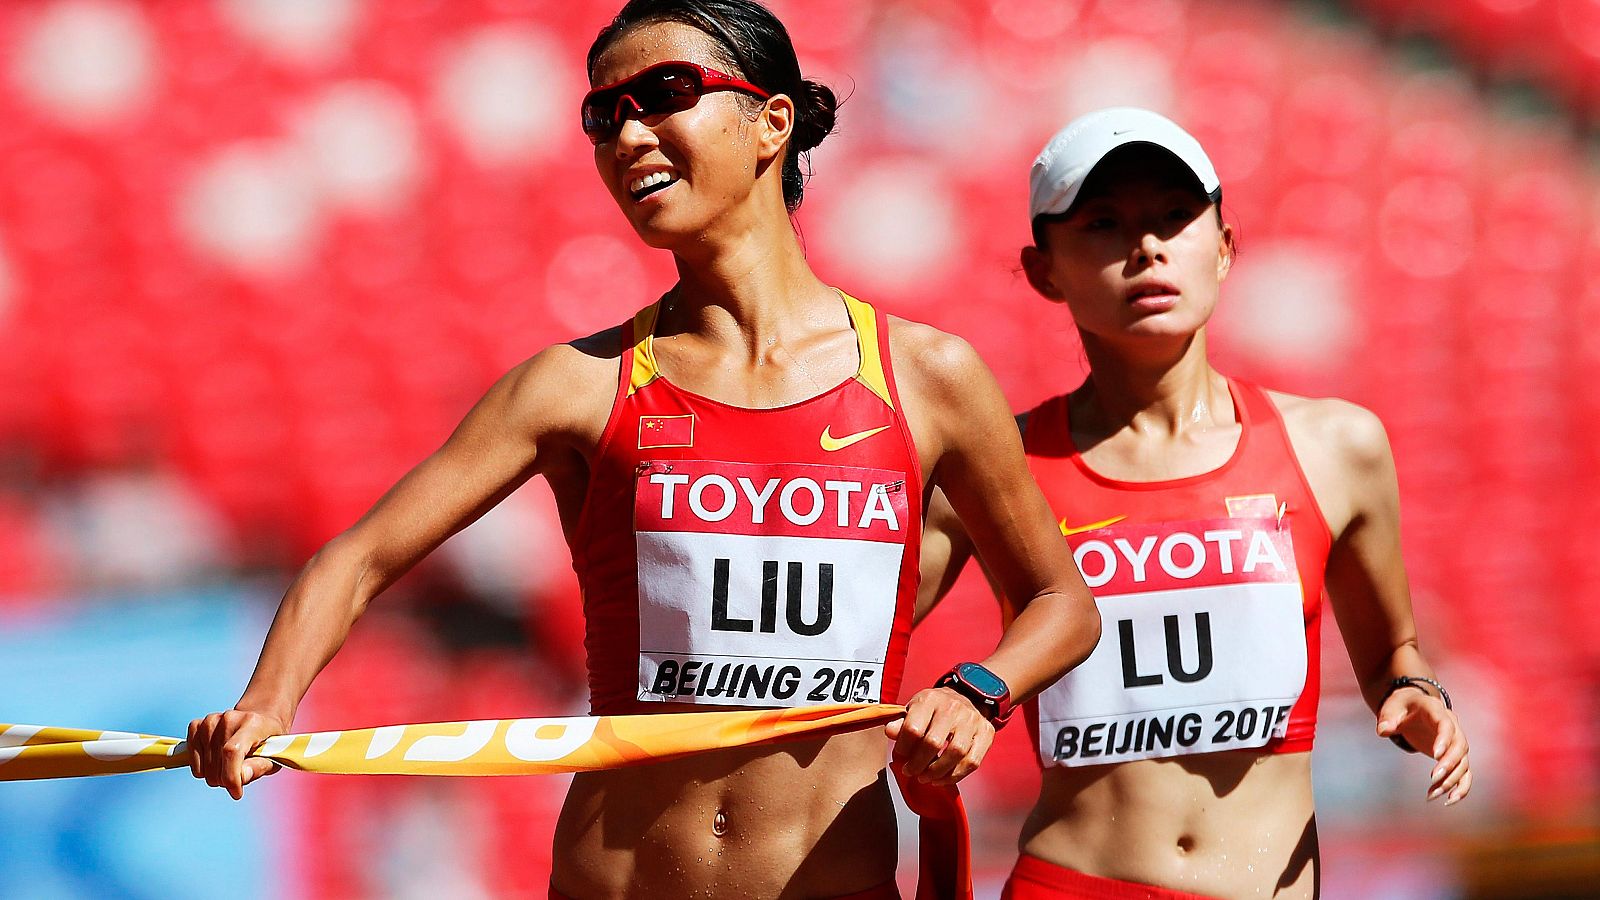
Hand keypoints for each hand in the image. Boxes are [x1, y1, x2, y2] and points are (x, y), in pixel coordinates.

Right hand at [187, 709, 286, 799]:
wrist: (259, 720)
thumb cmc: (267, 741)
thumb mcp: (274, 756)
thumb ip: (259, 767)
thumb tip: (241, 777)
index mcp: (252, 723)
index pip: (232, 752)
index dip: (231, 777)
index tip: (236, 793)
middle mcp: (229, 718)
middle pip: (217, 763)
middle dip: (226, 780)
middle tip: (238, 776)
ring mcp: (210, 720)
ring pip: (204, 766)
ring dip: (215, 775)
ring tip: (229, 766)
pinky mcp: (197, 725)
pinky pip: (192, 759)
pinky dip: (202, 768)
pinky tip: (215, 762)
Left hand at [883, 687, 994, 785]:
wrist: (968, 695)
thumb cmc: (936, 707)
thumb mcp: (915, 707)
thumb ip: (901, 722)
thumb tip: (890, 732)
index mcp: (930, 699)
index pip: (913, 728)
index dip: (904, 748)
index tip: (901, 756)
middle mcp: (952, 708)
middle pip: (933, 743)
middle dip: (918, 764)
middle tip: (911, 772)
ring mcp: (972, 721)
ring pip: (955, 754)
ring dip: (937, 772)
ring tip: (925, 777)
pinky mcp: (986, 733)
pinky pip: (972, 761)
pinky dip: (955, 775)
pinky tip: (942, 779)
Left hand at [1377, 689, 1470, 804]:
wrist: (1413, 706)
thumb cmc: (1401, 706)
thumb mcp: (1391, 707)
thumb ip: (1387, 718)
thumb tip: (1383, 731)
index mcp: (1437, 711)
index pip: (1446, 725)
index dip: (1444, 740)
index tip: (1435, 755)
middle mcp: (1453, 726)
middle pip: (1460, 746)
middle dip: (1449, 764)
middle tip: (1433, 778)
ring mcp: (1456, 742)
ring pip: (1463, 763)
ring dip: (1452, 780)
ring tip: (1433, 795)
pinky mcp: (1454, 756)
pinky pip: (1464, 773)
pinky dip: (1460, 787)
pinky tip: (1448, 800)